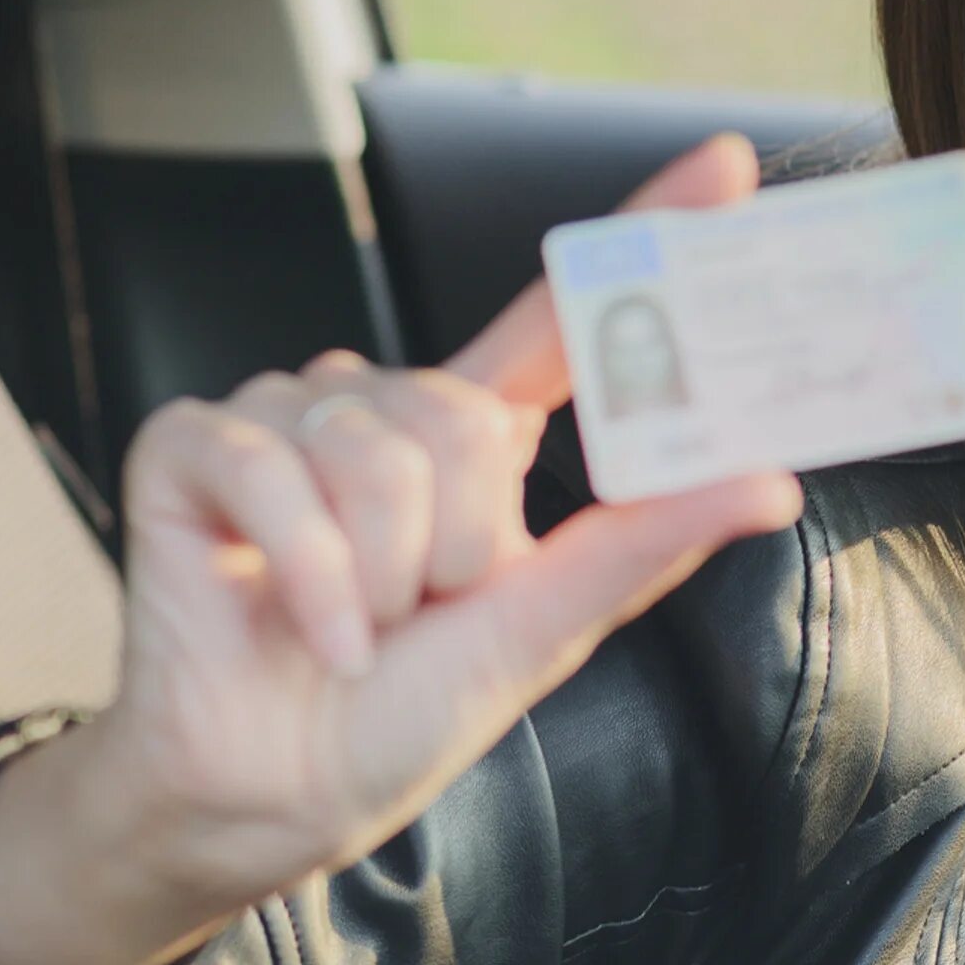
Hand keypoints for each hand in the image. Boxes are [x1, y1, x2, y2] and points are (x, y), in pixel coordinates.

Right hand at [0, 137, 802, 964]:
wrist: (273, 798)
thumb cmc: (400, 713)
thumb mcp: (544, 627)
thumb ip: (645, 543)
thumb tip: (772, 483)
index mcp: (474, 437)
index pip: (566, 316)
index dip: (642, 233)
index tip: (727, 167)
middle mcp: (383, 407)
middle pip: (463, 418)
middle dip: (458, 545)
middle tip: (427, 612)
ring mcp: (284, 416)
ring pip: (376, 453)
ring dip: (382, 574)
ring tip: (359, 625)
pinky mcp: (192, 444)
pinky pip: (273, 470)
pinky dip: (309, 573)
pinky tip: (311, 631)